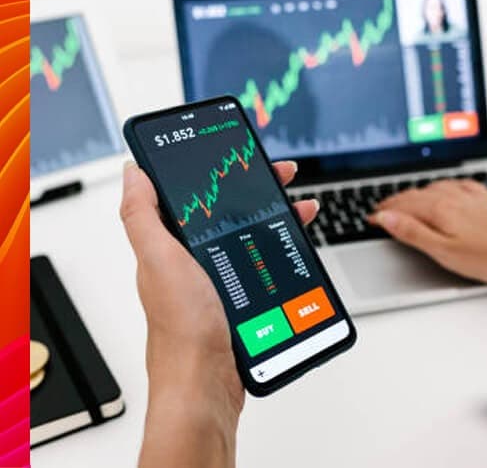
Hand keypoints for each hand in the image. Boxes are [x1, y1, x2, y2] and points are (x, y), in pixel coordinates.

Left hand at [120, 160, 317, 466]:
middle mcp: (193, 260)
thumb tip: (131, 172)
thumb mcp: (160, 260)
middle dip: (257, 189)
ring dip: (275, 216)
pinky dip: (280, 248)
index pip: (194, 195)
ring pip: (250, 235)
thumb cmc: (183, 329)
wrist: (207, 385)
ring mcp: (218, 279)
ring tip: (301, 208)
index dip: (216, 172)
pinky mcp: (239, 298)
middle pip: (228, 211)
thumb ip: (142, 216)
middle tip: (283, 176)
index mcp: (171, 246)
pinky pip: (261, 262)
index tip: (241, 156)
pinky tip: (295, 246)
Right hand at [369, 179, 486, 282]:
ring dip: (413, 194)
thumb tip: (387, 218)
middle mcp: (452, 195)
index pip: (401, 206)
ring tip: (404, 202)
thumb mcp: (444, 251)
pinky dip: (437, 187)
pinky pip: (452, 184)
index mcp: (439, 208)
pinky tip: (439, 191)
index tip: (371, 218)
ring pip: (431, 187)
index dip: (383, 213)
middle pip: (414, 193)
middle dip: (394, 202)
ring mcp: (468, 193)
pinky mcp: (482, 195)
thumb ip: (412, 232)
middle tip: (381, 211)